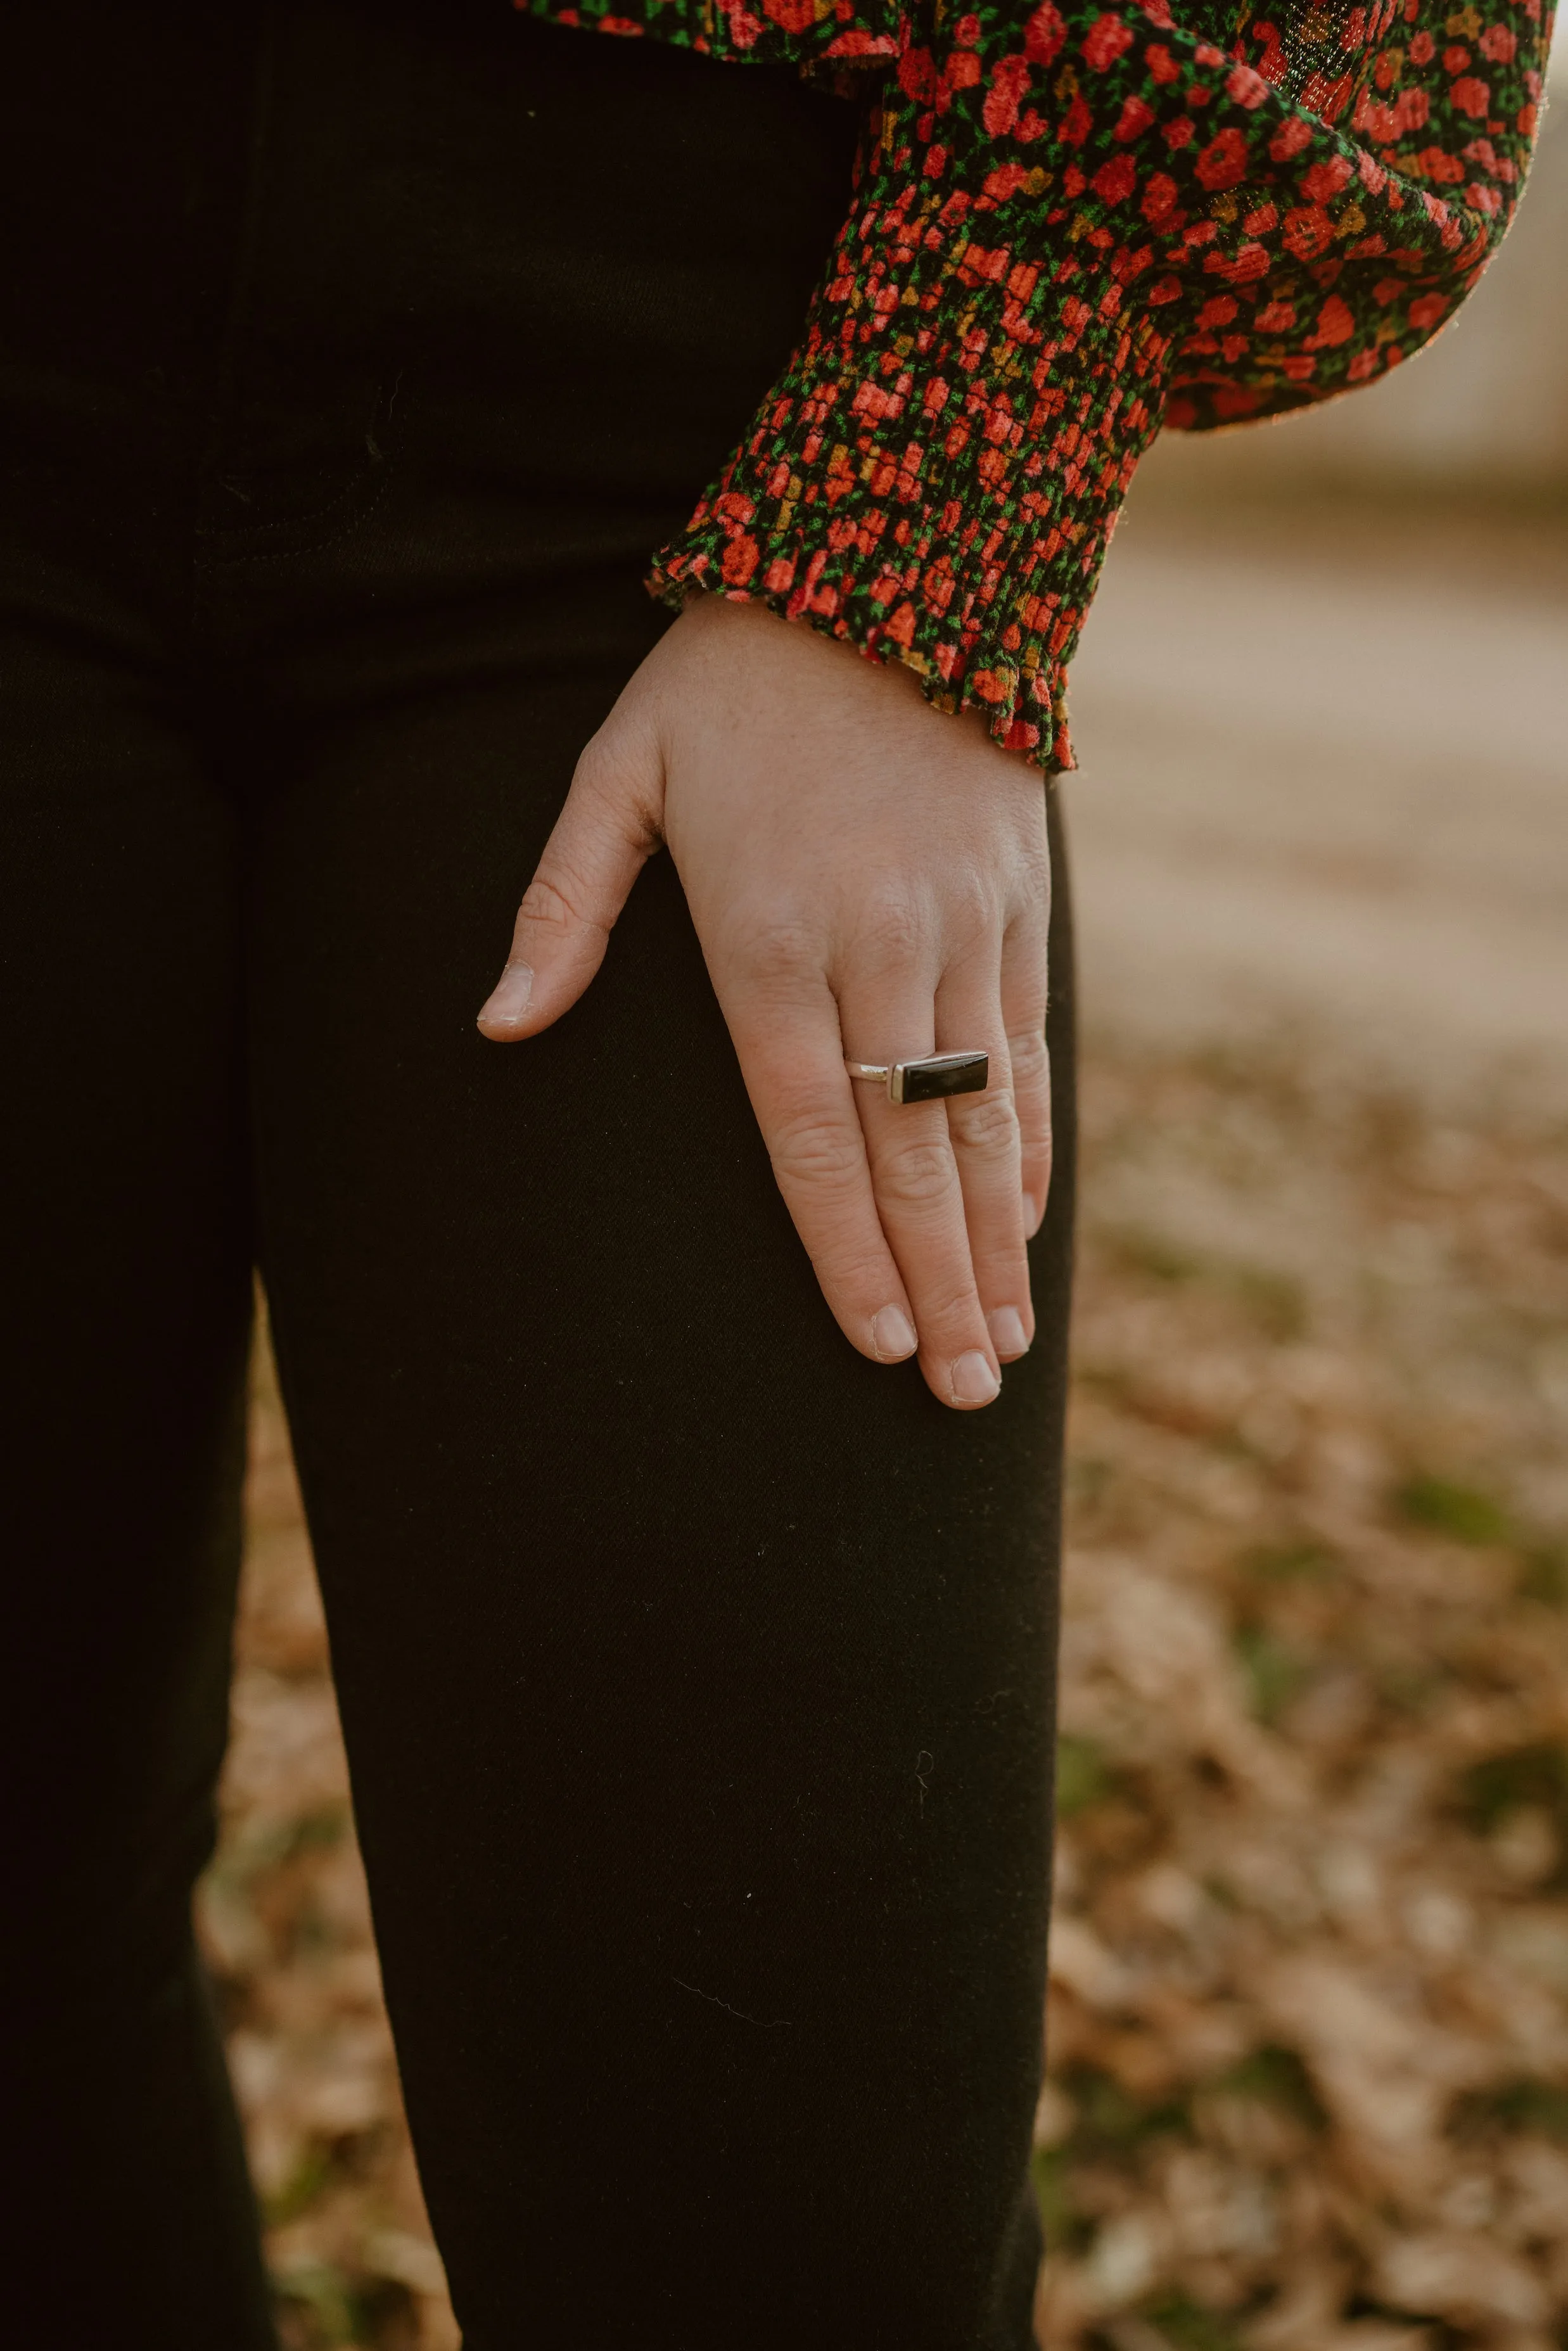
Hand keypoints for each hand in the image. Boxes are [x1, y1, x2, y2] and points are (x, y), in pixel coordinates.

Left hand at [478, 595, 1051, 1409]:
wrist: (894, 556)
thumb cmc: (726, 682)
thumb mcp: (615, 776)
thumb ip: (560, 910)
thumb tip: (496, 1028)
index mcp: (768, 938)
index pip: (806, 1135)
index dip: (843, 1253)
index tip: (874, 1348)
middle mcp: (877, 949)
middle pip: (906, 1154)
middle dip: (936, 1287)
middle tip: (956, 1398)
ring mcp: (960, 929)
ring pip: (979, 1121)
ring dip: (993, 1245)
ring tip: (1004, 1348)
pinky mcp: (1014, 905)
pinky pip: (1026, 1051)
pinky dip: (1027, 1148)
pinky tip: (1025, 1227)